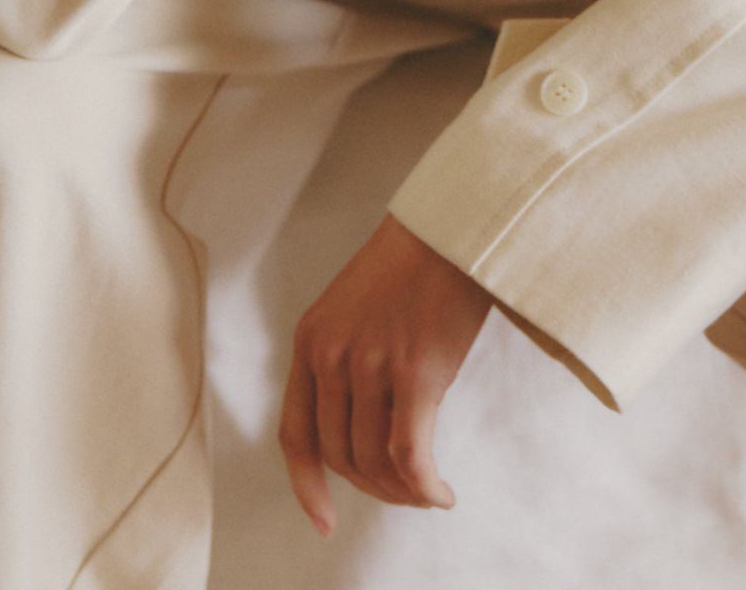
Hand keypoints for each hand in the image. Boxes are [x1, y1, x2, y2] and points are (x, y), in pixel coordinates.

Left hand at [278, 211, 493, 537]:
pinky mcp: (415, 373)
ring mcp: (370, 364)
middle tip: (405, 491)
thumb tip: (361, 430)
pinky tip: (442, 492)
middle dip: (373, 487)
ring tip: (428, 490)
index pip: (295, 435)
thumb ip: (345, 359)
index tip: (324, 521)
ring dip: (403, 490)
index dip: (307, 487)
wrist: (450, 225)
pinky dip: (424, 486)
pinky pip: (410, 456)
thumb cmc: (413, 264)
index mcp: (311, 339)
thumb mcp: (354, 308)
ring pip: (375, 461)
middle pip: (340, 456)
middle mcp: (331, 355)